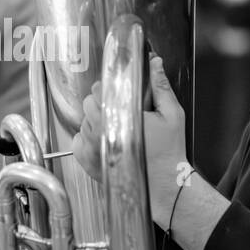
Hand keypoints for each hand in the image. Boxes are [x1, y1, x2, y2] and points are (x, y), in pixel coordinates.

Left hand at [71, 54, 190, 222]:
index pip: (99, 90)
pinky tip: (104, 141)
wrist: (166, 184)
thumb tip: (155, 64)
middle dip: (100, 103)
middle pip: (88, 104)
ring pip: (83, 122)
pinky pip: (77, 142)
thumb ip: (161, 87)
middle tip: (117, 110)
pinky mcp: (89, 162)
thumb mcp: (172, 114)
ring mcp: (94, 148)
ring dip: (94, 121)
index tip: (115, 92)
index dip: (107, 88)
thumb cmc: (169, 153)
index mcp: (122, 116)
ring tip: (115, 128)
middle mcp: (103, 132)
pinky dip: (86, 140)